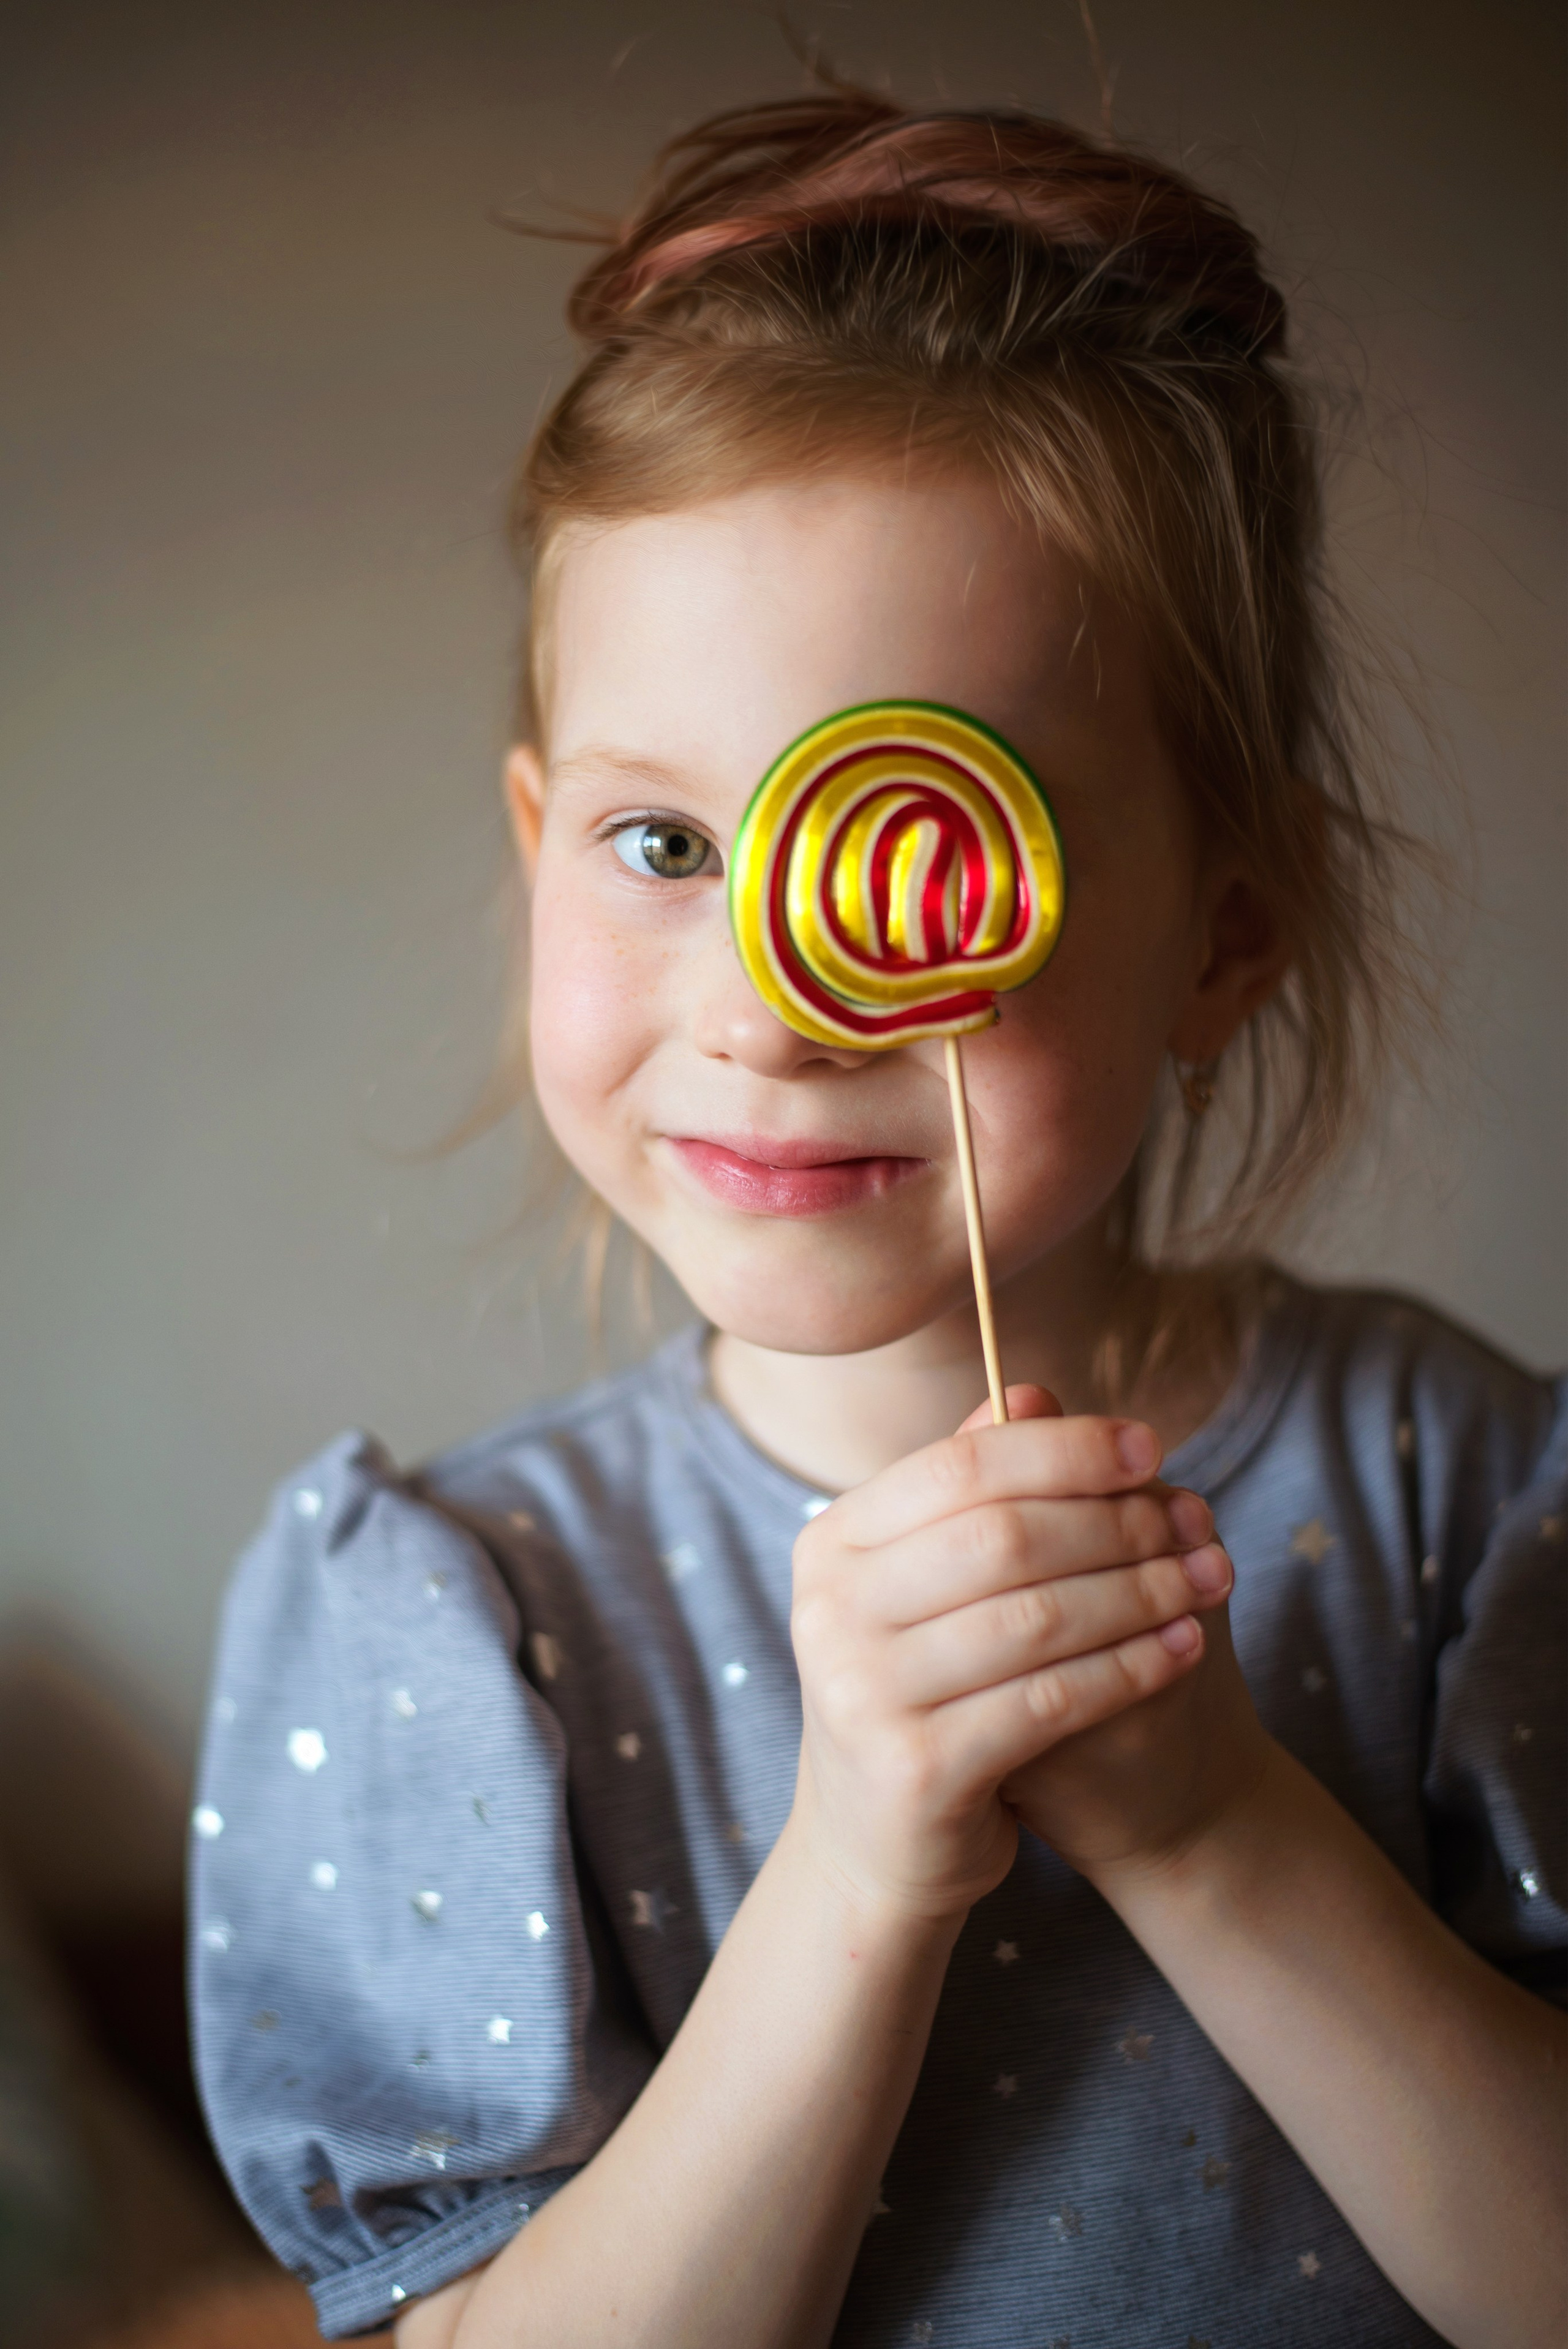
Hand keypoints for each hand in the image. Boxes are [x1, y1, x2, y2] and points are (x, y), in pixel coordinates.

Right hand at [786, 1387, 1233, 1922]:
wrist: (875, 1847)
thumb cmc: (921, 1692)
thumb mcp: (928, 1585)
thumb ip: (972, 1493)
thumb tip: (1031, 1389)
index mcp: (833, 1543)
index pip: (961, 1466)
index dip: (1064, 1450)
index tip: (1151, 1445)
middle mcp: (831, 1610)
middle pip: (1002, 1536)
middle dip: (1114, 1523)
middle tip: (1196, 1523)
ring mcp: (863, 1692)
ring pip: (1034, 1617)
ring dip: (1138, 1593)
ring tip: (1209, 1581)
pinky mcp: (914, 1769)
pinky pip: (1047, 1701)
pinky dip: (1127, 1669)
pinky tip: (1183, 1649)